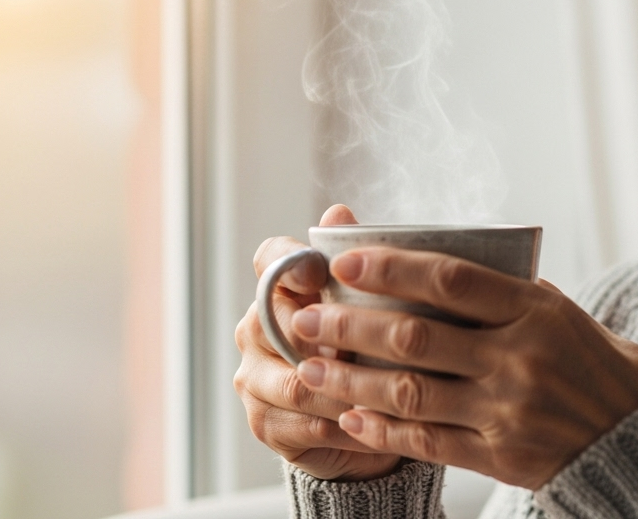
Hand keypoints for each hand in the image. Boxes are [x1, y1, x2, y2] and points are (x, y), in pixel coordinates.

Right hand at [233, 205, 401, 480]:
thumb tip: (338, 211)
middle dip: (324, 337)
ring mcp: (254, 378)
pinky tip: (374, 423)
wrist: (361, 419)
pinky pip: (304, 424)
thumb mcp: (372, 305)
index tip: (321, 272)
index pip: (268, 261)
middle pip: (275, 325)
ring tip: (383, 391)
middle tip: (369, 345)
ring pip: (294, 382)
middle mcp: (254, 331)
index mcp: (277, 291)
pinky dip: (344, 425)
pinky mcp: (264, 423)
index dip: (290, 263)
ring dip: (341, 388)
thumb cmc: (367, 349)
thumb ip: (355, 261)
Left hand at [286, 249, 637, 488]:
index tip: (344, 260)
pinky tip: (348, 416)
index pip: (451, 279)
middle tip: (306, 317)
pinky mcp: (502, 457)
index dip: (392, 267)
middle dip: (350, 326)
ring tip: (308, 368)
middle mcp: (520, 358)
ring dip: (351, 379)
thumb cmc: (598, 365)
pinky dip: (382, 430)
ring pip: (410, 392)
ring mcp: (509, 411)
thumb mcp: (564, 313)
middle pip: (416, 336)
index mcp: (536, 310)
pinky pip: (428, 441)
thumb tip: (433, 268)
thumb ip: (505, 295)